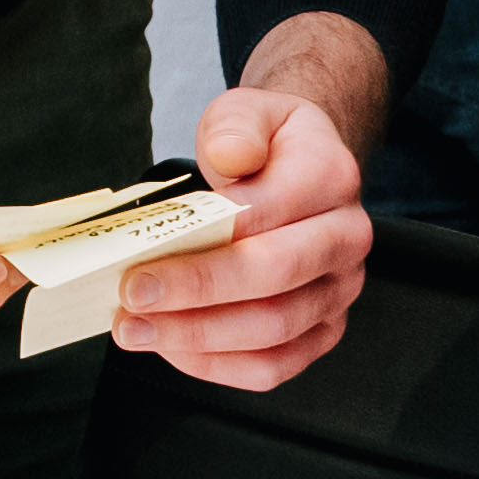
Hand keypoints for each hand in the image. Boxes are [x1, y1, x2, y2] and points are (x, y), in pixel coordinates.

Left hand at [116, 76, 375, 391]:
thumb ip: (235, 127)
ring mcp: (339, 291)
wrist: (302, 169)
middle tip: (132, 298)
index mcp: (331, 178)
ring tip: (135, 329)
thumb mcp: (246, 111)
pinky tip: (170, 347)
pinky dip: (217, 366)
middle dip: (195, 294)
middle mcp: (347, 239)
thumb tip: (230, 157)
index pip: (269, 218)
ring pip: (273, 333)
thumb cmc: (266, 145)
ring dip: (197, 338)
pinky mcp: (322, 331)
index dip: (205, 246)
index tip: (142, 262)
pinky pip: (274, 366)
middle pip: (274, 281)